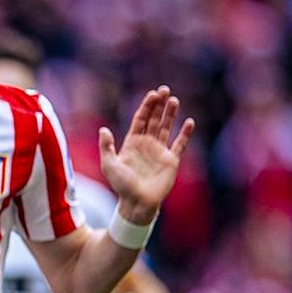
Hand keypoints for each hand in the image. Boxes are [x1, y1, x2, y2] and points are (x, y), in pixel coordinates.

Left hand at [98, 87, 194, 223]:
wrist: (137, 203)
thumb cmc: (121, 186)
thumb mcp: (109, 165)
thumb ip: (106, 147)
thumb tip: (102, 129)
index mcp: (132, 143)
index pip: (140, 119)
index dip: (146, 106)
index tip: (152, 94)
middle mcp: (147, 144)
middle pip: (154, 119)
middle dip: (159, 105)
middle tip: (165, 90)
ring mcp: (160, 151)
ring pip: (166, 128)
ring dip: (171, 114)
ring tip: (174, 100)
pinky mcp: (171, 160)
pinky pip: (180, 144)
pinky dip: (185, 134)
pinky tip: (189, 122)